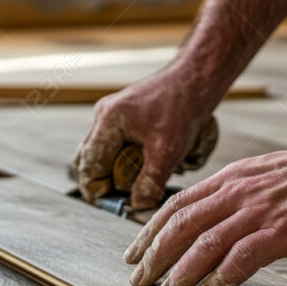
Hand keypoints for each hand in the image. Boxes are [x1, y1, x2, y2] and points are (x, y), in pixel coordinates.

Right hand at [72, 66, 215, 208]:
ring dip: (126, 170)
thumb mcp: (168, 152)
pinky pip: (122, 145)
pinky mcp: (128, 116)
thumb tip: (138, 207)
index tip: (115, 206)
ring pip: (108, 154)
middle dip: (111, 182)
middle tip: (130, 197)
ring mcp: (115, 115)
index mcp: (108, 122)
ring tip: (151, 174)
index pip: (88, 167)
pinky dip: (137, 158)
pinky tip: (160, 160)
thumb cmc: (184, 106)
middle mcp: (105, 117)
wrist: (198, 78)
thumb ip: (150, 182)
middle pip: (93, 162)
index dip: (99, 191)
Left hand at [123, 136, 286, 285]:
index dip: (152, 228)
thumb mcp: (273, 174)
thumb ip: (248, 192)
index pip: (179, 203)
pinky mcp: (281, 231)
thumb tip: (231, 215)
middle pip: (180, 224)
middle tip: (138, 278)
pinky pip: (238, 260)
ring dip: (178, 272)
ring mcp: (258, 211)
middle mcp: (238, 191)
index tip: (137, 248)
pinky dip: (217, 281)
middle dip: (153, 254)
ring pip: (201, 244)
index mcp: (235, 177)